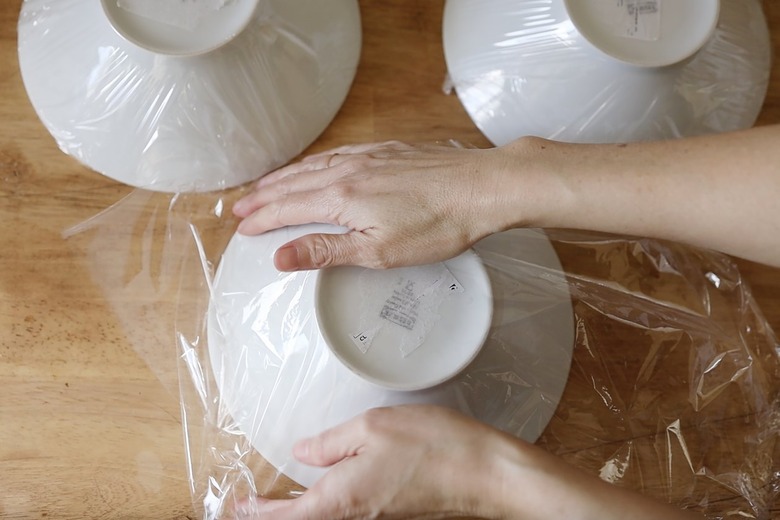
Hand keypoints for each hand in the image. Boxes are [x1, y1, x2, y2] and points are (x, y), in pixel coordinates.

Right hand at [232, 141, 523, 270]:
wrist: (483, 187)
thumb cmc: (438, 224)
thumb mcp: (378, 251)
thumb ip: (326, 251)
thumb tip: (280, 256)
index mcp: (341, 197)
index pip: (287, 209)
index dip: (262, 220)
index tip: (243, 229)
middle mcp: (348, 170)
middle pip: (294, 184)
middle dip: (264, 197)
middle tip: (241, 208)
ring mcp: (369, 156)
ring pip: (313, 166)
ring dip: (285, 178)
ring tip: (266, 186)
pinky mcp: (389, 151)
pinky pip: (338, 153)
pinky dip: (315, 162)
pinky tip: (318, 164)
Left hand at [232, 405, 704, 519]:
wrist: (487, 472)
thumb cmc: (435, 448)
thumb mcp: (373, 427)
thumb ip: (331, 442)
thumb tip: (303, 451)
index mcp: (339, 498)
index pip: (283, 516)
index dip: (256, 512)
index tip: (236, 506)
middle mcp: (355, 515)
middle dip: (275, 513)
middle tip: (252, 503)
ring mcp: (376, 515)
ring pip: (325, 515)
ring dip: (299, 508)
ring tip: (280, 497)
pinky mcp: (395, 509)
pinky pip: (348, 509)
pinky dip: (328, 501)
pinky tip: (328, 484)